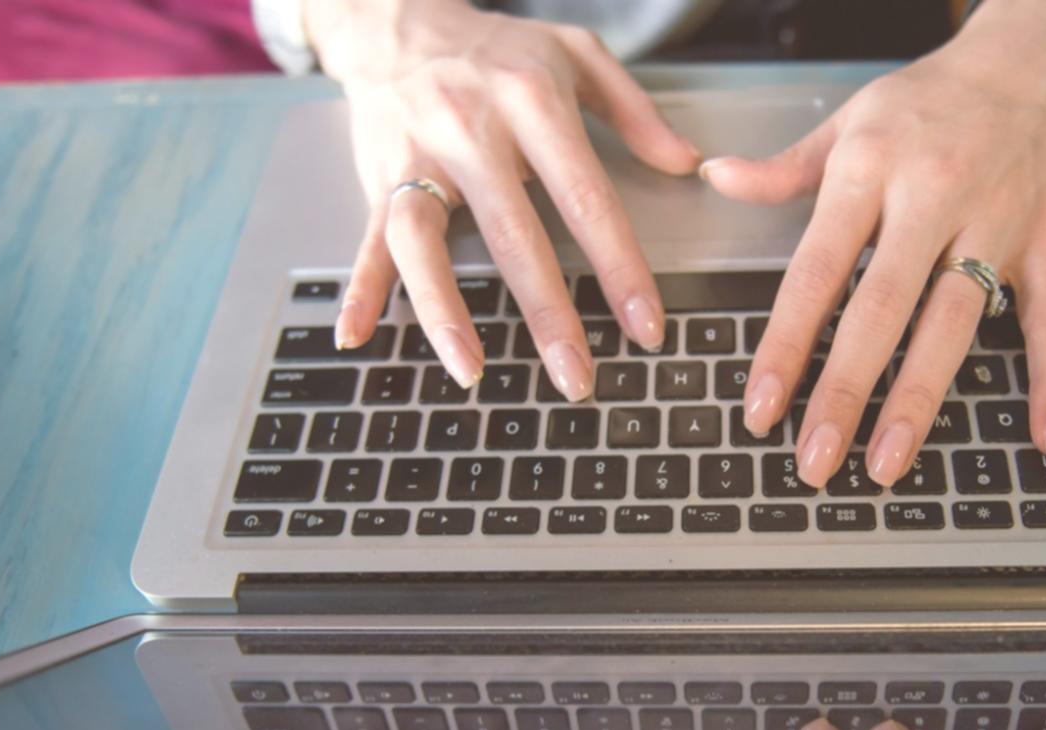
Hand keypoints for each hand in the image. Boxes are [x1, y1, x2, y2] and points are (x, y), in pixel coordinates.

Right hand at [304, 0, 700, 396]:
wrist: (396, 16)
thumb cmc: (495, 46)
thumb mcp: (576, 53)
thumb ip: (636, 109)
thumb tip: (687, 163)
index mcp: (531, 100)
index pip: (586, 197)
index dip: (619, 267)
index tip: (645, 327)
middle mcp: (470, 128)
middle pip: (513, 235)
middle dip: (548, 314)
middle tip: (577, 377)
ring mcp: (418, 155)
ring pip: (427, 242)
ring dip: (446, 312)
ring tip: (472, 370)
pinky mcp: (378, 175)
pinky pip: (368, 238)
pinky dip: (360, 288)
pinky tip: (358, 334)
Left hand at [702, 0, 1045, 486]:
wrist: (1037, 54)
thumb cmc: (935, 95)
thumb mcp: (851, 119)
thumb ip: (785, 167)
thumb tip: (715, 178)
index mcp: (872, 170)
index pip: (817, 270)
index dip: (786, 343)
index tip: (761, 405)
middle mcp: (932, 199)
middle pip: (882, 310)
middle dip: (845, 391)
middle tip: (814, 458)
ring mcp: (995, 223)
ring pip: (954, 324)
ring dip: (919, 400)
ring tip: (886, 464)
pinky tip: (1044, 439)